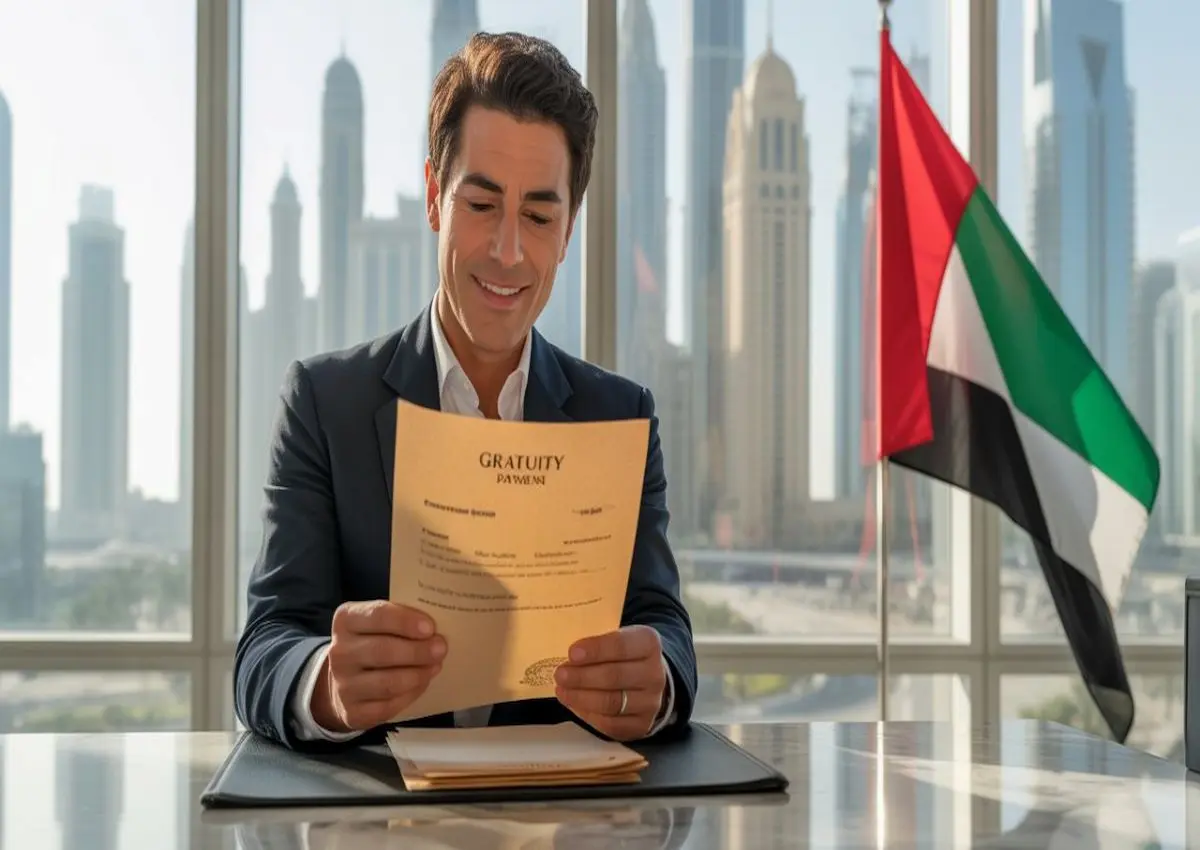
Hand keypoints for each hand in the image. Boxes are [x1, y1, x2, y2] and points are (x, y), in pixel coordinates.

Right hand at [310, 600, 445, 732]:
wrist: (346, 682)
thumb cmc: (372, 643)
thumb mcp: (379, 624)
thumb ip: (402, 621)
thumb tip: (435, 630)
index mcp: (346, 621)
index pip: (377, 615)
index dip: (405, 621)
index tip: (430, 627)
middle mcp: (340, 653)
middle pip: (383, 651)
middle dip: (417, 650)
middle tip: (441, 648)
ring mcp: (343, 685)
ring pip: (388, 682)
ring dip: (418, 674)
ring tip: (435, 666)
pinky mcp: (353, 712)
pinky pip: (389, 706)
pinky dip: (411, 694)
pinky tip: (422, 683)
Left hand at [553, 625, 666, 740]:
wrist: (647, 679)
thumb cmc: (623, 655)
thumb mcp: (616, 638)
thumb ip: (597, 645)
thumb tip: (569, 659)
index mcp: (649, 644)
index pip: (622, 646)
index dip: (596, 650)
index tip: (572, 653)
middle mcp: (655, 674)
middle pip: (614, 676)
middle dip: (582, 676)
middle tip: (560, 674)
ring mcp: (651, 702)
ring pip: (611, 703)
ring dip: (581, 697)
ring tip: (562, 690)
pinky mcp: (641, 725)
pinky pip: (610, 724)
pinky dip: (587, 714)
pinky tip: (573, 704)